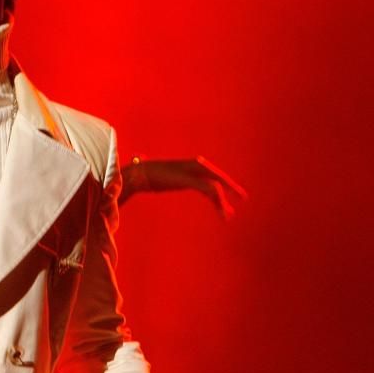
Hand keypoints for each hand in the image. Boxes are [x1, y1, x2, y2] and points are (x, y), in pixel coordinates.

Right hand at [118, 156, 247, 218]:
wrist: (131, 175)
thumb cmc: (133, 175)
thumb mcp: (143, 170)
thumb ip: (142, 162)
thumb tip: (136, 157)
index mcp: (179, 165)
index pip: (203, 170)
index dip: (215, 180)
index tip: (223, 192)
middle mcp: (187, 166)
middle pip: (213, 174)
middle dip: (228, 185)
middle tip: (242, 197)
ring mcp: (188, 172)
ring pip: (213, 185)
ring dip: (222, 200)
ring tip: (229, 215)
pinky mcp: (188, 180)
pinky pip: (208, 190)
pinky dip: (218, 202)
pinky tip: (223, 213)